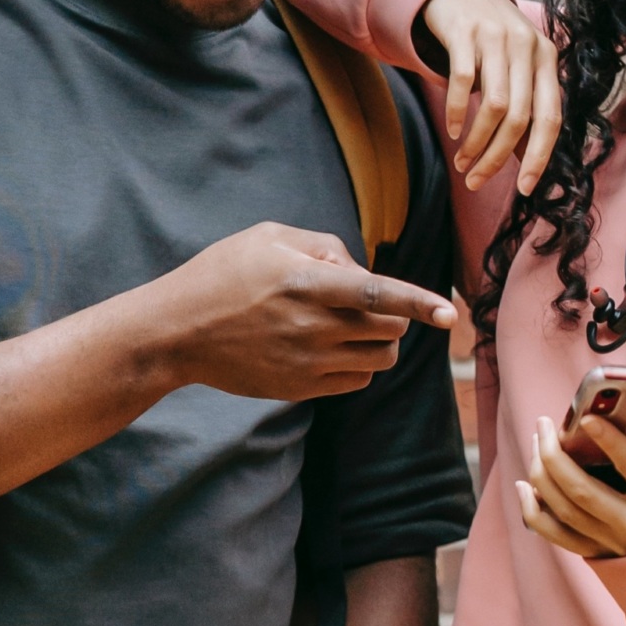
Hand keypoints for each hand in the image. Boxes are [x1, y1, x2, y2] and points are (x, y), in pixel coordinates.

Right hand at [126, 223, 454, 402]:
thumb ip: (323, 244)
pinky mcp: (299, 389)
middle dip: (395, 314)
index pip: (377, 295)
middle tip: (367, 303)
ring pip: (380, 359)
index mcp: (304, 282)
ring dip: (381, 340)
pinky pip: (357, 381)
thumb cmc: (222, 274)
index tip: (449, 314)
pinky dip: (360, 364)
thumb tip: (361, 267)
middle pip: (389, 329)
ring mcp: (305, 363)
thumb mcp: (268, 236)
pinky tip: (333, 347)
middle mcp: (309, 326)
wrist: (176, 333)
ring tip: (350, 324)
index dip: (417, 302)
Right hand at [419, 0, 559, 194]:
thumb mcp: (516, 68)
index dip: (539, 156)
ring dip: (476, 142)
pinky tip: (452, 131)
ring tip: (463, 162)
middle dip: (497, 158)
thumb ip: (525, 107)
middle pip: (519, 118)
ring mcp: (497, 37)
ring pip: (494, 105)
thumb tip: (525, 160)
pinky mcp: (465, 32)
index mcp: (548, 59)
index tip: (525, 188)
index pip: (551, 118)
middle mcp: (527, 47)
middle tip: (476, 180)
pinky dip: (457, 112)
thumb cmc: (492, 40)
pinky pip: (463, 81)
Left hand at [517, 412, 625, 557]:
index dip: (610, 442)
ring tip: (537, 441)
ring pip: (565, 509)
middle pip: (584, 491)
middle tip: (543, 424)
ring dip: (542, 473)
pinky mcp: (597, 554)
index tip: (587, 417)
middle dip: (556, 455)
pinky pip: (556, 535)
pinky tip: (525, 484)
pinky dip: (533, 511)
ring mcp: (613, 544)